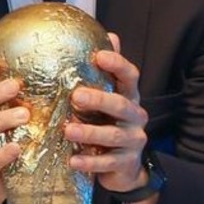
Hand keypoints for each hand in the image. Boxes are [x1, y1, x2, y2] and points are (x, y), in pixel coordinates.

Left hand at [66, 34, 150, 196]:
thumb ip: (106, 72)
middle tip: (76, 95)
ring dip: (90, 132)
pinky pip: (108, 162)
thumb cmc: (108, 125)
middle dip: (99, 100)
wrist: (123, 169)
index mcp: (129, 96)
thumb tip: (109, 34)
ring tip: (67, 131)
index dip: (117, 64)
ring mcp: (133, 140)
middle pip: (121, 105)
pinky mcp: (126, 162)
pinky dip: (89, 162)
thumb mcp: (107, 98)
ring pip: (113, 135)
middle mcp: (135, 116)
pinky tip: (72, 160)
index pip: (129, 76)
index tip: (99, 56)